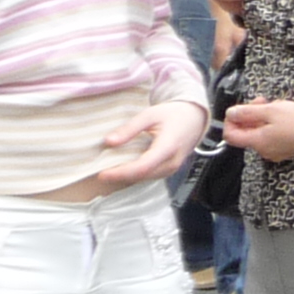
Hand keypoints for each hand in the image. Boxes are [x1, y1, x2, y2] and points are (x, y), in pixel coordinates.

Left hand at [90, 97, 210, 187]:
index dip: (121, 172)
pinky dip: (135, 174)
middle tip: (99, 172)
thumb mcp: (150, 115)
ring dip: (127, 176)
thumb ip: (129, 129)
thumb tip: (108, 142)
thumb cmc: (173, 115)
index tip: (102, 173)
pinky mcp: (169, 170)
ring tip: (108, 171)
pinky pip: (150, 176)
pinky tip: (123, 168)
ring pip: (145, 178)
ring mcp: (172, 168)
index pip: (142, 167)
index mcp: (168, 147)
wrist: (194, 119)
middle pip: (142, 176)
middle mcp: (172, 162)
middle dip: (120, 176)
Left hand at [225, 98, 293, 161]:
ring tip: (274, 105)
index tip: (237, 110)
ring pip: (259, 133)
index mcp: (257, 142)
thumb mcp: (270, 110)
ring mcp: (275, 152)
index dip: (230, 122)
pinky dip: (270, 126)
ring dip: (261, 118)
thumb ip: (247, 112)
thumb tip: (230, 113)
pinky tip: (282, 116)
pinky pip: (271, 137)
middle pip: (245, 133)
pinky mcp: (286, 150)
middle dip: (249, 115)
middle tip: (260, 101)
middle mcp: (263, 151)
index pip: (230, 136)